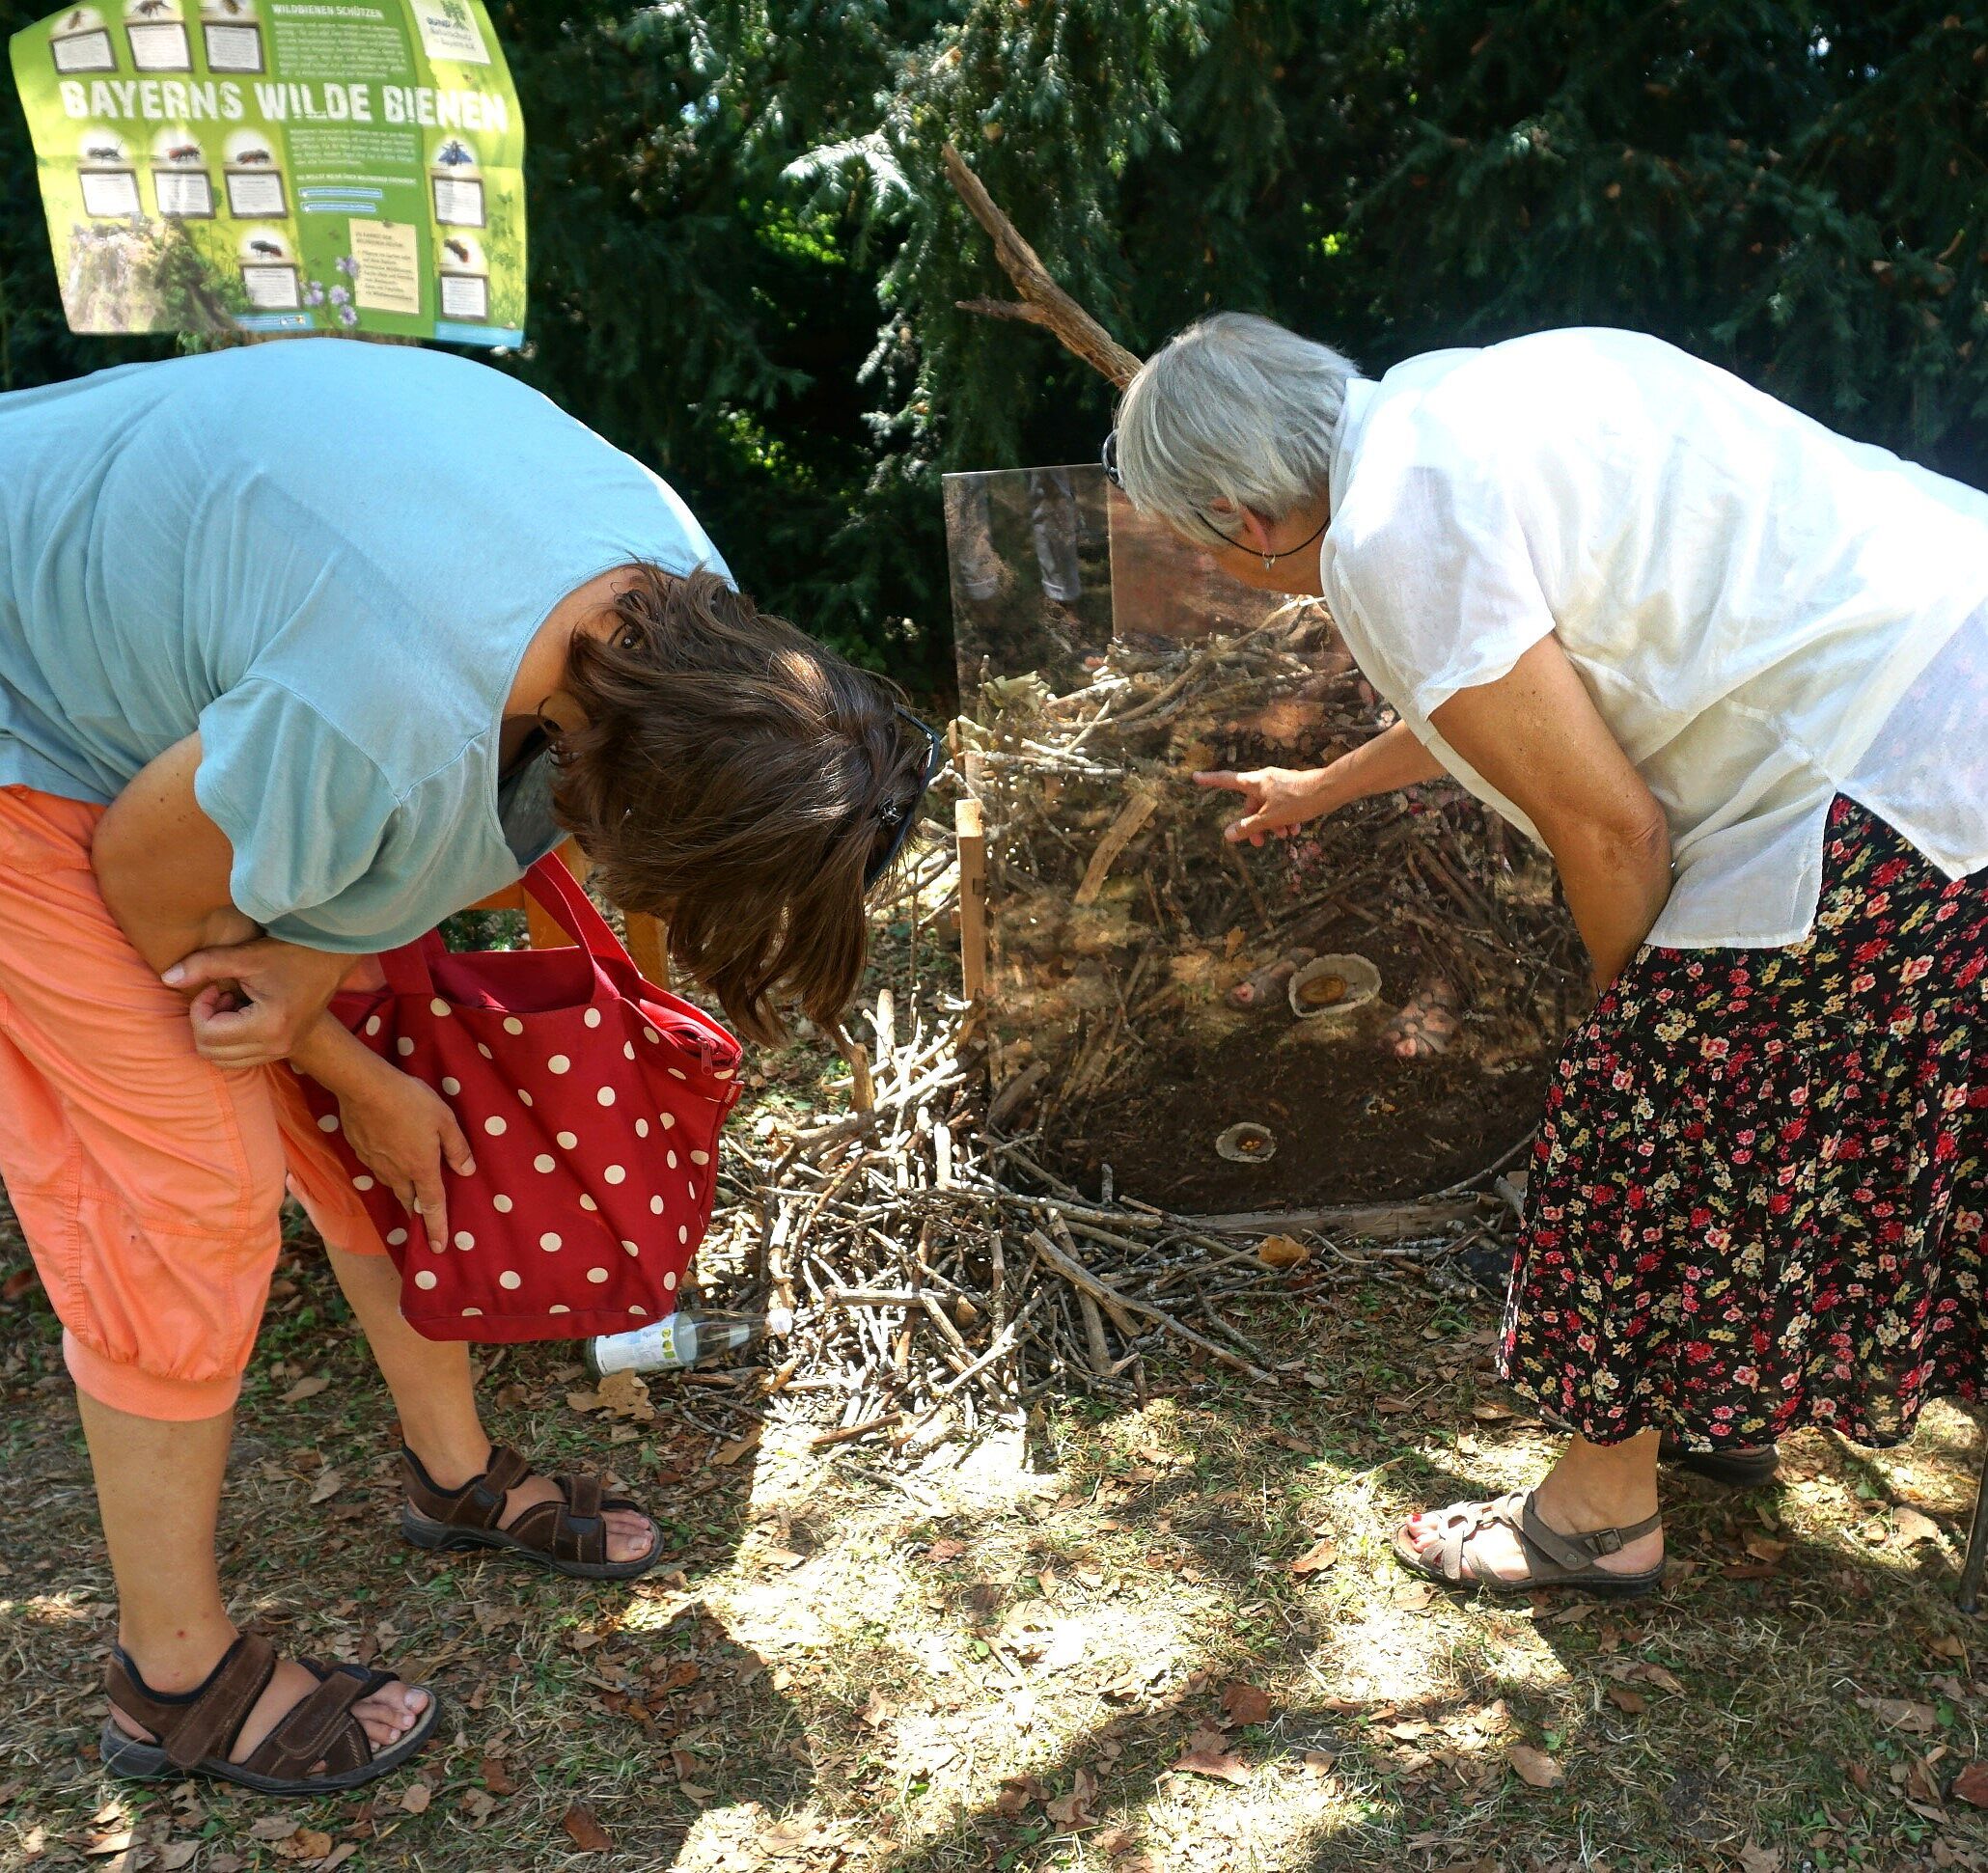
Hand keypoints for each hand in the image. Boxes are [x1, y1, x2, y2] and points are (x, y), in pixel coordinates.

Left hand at [164, 939, 354, 1067]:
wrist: (332, 959)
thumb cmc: (291, 953)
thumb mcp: (245, 956)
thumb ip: (203, 965)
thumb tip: (167, 978)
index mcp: (267, 1025)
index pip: (208, 1034)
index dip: (200, 1009)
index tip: (215, 987)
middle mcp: (276, 1046)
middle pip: (212, 1053)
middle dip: (205, 1023)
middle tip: (220, 995)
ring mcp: (281, 1051)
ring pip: (224, 1061)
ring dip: (217, 1033)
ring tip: (231, 1004)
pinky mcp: (284, 1049)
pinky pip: (241, 1059)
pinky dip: (231, 1040)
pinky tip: (243, 1012)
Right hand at [334, 1054, 474, 1250]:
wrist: (365, 1088)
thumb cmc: (411, 1102)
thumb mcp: (445, 1120)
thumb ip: (457, 1148)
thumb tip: (468, 1171)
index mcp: (422, 1168)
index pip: (433, 1205)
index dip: (438, 1227)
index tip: (439, 1247)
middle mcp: (397, 1173)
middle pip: (409, 1200)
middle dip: (417, 1212)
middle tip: (423, 1219)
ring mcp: (375, 1164)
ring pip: (392, 1186)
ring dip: (402, 1192)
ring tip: (408, 1191)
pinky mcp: (360, 1152)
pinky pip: (377, 1169)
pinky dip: (385, 1171)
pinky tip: (388, 1161)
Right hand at [1193, 766, 1337, 844]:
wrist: (1330, 790)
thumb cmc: (1298, 801)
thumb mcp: (1270, 819)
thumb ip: (1249, 827)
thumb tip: (1228, 834)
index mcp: (1255, 783)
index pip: (1226, 781)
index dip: (1210, 781)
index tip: (1196, 777)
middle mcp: (1265, 780)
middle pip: (1251, 803)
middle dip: (1255, 823)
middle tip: (1260, 843)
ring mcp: (1280, 783)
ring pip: (1268, 806)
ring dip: (1273, 823)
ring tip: (1285, 836)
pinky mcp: (1293, 788)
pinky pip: (1282, 805)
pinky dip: (1285, 818)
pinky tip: (1295, 830)